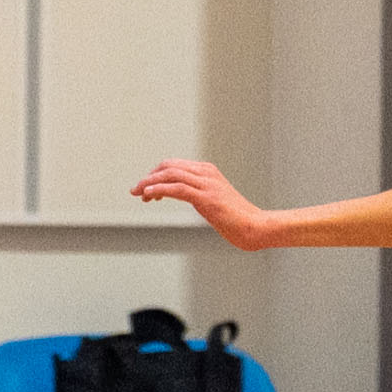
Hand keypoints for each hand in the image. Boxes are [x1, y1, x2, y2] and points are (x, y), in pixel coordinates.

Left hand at [129, 158, 277, 250]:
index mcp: (207, 171)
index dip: (155, 174)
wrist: (255, 226)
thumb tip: (183, 196)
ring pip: (170, 174)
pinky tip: (149, 194)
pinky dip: (159, 189)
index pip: (174, 165)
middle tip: (136, 190)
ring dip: (149, 182)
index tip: (145, 188)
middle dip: (148, 177)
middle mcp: (206, 173)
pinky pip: (177, 188)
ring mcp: (207, 184)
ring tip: (138, 193)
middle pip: (169, 166)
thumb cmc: (236, 218)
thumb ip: (199, 194)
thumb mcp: (214, 200)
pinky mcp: (206, 198)